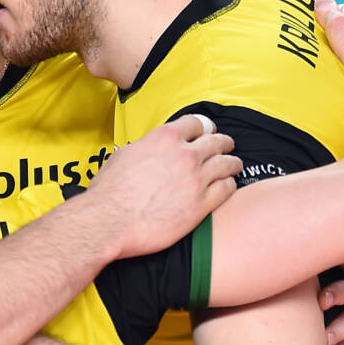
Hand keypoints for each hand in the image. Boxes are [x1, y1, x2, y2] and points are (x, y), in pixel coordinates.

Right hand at [90, 114, 239, 257]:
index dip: (204, 127)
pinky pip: (227, 189)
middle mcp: (185, 154)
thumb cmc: (109, 192)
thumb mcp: (124, 156)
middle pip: (217, 141)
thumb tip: (147, 150)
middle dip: (224, 143)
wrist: (109, 221)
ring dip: (233, 163)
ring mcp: (196, 179)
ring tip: (234, 166)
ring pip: (228, 164)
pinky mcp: (202, 204)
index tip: (207, 132)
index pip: (196, 123)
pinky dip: (230, 185)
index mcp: (165, 138)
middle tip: (226, 147)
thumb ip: (145, 148)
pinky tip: (228, 187)